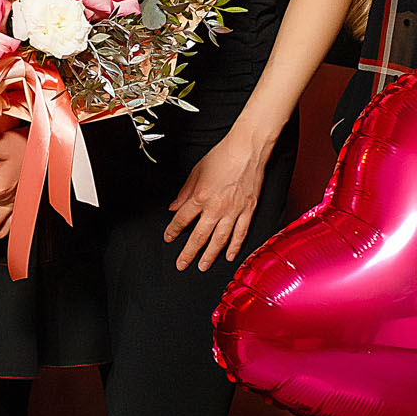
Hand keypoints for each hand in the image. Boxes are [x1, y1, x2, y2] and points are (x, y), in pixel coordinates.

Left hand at [164, 128, 272, 270]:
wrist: (247, 149)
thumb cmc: (222, 156)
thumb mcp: (196, 172)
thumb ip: (184, 193)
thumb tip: (174, 208)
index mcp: (200, 197)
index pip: (182, 220)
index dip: (173, 231)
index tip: (168, 238)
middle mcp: (216, 207)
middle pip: (199, 236)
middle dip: (188, 252)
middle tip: (182, 265)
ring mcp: (234, 211)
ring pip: (220, 239)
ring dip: (210, 255)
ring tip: (203, 266)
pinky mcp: (248, 210)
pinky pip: (240, 233)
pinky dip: (235, 246)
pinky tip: (228, 256)